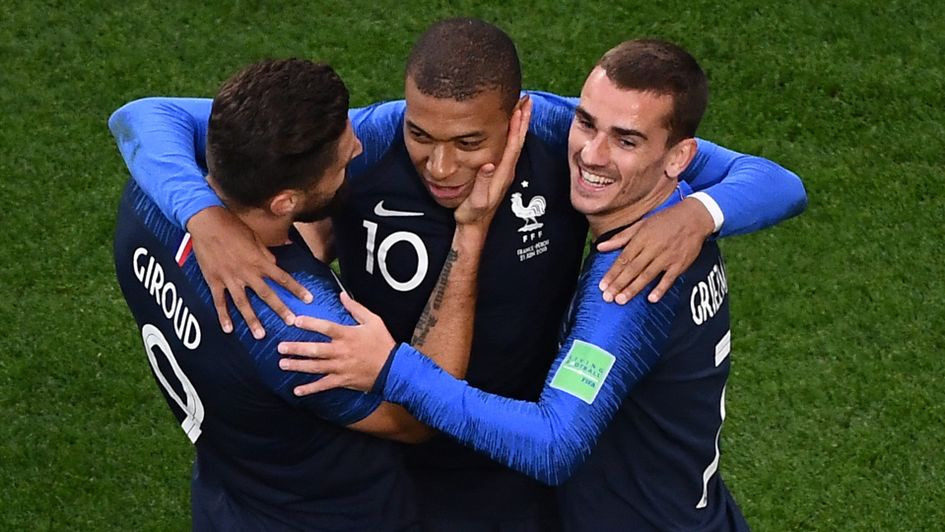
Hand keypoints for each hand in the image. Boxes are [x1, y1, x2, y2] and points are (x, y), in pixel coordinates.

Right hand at [186, 206, 312, 337]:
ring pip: (243, 303)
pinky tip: (228, 329)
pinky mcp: (214, 280)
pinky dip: (223, 316)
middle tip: (290, 322)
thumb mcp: (255, 238)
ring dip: (252, 320)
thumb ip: (265, 254)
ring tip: (260, 334)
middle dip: (280, 309)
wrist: (207, 222)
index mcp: (259, 261)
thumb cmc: (233, 227)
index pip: (283, 278)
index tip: (308, 299)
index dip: (297, 289)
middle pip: (267, 294)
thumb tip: (274, 265)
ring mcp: (230, 278)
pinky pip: (220, 302)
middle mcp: (247, 272)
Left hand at [278, 292, 394, 395]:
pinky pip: (324, 386)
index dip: (310, 323)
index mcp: (348, 335)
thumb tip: (342, 295)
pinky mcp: (343, 381)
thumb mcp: (374, 321)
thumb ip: (356, 308)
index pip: (325, 327)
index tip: (296, 321)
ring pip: (315, 367)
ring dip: (298, 366)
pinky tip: (297, 390)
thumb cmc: (383, 343)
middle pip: (315, 349)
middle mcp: (341, 351)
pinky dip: (310, 389)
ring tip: (282, 364)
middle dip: (296, 348)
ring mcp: (341, 368)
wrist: (394, 369)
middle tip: (280, 347)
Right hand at [453, 95, 532, 228]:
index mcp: (502, 173)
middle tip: (525, 98)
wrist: (472, 227)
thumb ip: (483, 183)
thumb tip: (489, 164)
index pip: (513, 145)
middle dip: (522, 119)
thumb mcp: (476, 201)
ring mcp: (503, 171)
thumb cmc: (471, 215)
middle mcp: (506, 170)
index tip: (520, 106)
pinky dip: (509, 134)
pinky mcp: (498, 172)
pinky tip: (506, 127)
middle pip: (517, 140)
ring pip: (513, 142)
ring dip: (518, 124)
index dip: (517, 125)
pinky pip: (507, 147)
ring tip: (519, 106)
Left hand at [597, 197, 714, 303]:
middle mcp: (653, 248)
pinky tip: (651, 299)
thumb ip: (621, 237)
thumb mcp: (641, 224)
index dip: (612, 273)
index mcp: (642, 238)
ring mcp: (667, 257)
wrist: (695, 217)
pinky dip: (661, 289)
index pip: (624, 258)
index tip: (602, 285)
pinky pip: (669, 279)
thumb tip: (600, 246)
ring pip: (648, 275)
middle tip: (608, 297)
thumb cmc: (665, 220)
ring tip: (621, 300)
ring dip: (634, 288)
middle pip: (633, 269)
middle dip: (619, 284)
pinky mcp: (680, 264)